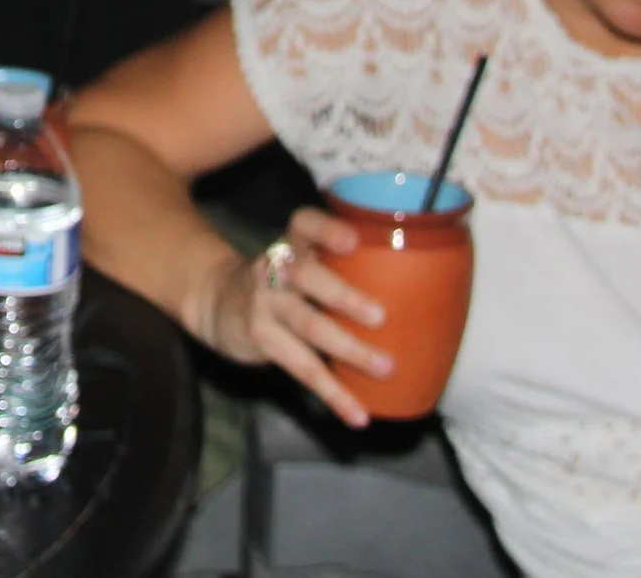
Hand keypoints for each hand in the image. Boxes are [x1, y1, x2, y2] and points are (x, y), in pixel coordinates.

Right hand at [193, 205, 387, 428]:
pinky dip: (333, 394)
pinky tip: (358, 415)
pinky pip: (301, 368)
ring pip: (307, 325)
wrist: (218, 302)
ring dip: (348, 348)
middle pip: (305, 276)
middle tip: (380, 316)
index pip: (305, 224)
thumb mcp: (299, 260)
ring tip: (385, 368)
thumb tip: (421, 292)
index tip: (353, 240)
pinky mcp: (262, 339)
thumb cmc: (283, 282)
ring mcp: (264, 303)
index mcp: (292, 244)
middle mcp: (275, 268)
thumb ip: (339, 266)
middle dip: (342, 295)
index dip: (327, 230)